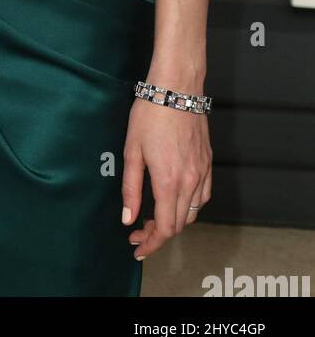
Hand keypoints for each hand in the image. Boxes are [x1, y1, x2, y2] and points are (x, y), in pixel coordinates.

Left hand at [121, 98, 212, 261]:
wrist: (176, 88)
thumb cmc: (150, 115)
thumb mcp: (131, 150)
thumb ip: (130, 188)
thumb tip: (128, 217)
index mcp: (169, 181)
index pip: (165, 227)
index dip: (152, 242)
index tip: (138, 248)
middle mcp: (190, 181)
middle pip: (179, 224)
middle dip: (159, 233)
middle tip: (139, 230)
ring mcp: (202, 172)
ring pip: (192, 212)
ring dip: (174, 220)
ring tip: (154, 216)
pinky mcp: (207, 163)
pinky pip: (203, 196)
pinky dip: (189, 206)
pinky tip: (175, 200)